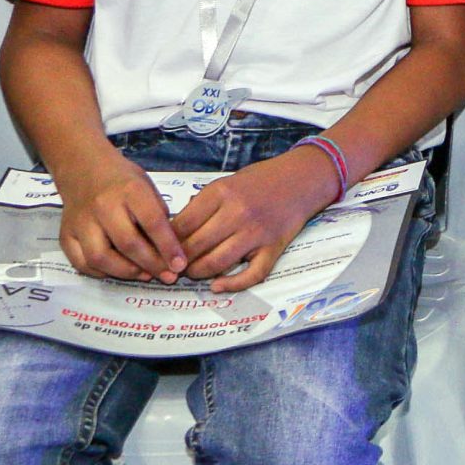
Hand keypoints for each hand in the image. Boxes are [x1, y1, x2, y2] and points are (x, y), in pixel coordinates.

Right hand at [57, 152, 184, 282]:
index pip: (153, 222)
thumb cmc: (123, 180)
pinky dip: (101, 272)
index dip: (168, 247)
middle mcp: (103, 206)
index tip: (180, 264)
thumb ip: (157, 215)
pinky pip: (81, 263)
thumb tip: (169, 249)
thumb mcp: (148, 187)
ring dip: (126, 272)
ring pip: (100, 257)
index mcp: (130, 191)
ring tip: (145, 275)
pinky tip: (119, 271)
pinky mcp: (66, 234)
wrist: (83, 169)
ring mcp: (81, 222)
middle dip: (151, 265)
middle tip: (168, 276)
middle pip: (127, 244)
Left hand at [170, 152, 333, 292]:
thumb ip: (202, 205)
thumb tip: (175, 232)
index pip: (181, 225)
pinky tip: (217, 286)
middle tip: (172, 266)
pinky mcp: (274, 247)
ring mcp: (257, 232)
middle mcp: (238, 213)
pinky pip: (251, 274)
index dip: (165, 242)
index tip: (160, 250)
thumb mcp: (226, 182)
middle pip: (194, 247)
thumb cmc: (261, 180)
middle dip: (177, 261)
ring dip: (197, 273)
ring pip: (216, 263)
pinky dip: (232, 285)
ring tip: (192, 272)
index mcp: (221, 193)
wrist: (304, 178)